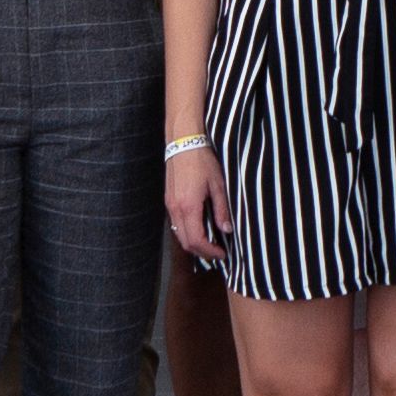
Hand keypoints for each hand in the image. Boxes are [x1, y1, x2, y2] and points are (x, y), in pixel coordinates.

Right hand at [165, 141, 233, 265]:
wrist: (183, 141)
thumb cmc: (202, 160)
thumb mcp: (218, 184)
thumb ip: (222, 209)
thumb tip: (226, 229)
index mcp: (188, 206)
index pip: (196, 240)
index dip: (209, 251)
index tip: (222, 254)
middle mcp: (175, 209)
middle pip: (185, 241)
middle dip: (201, 251)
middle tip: (217, 252)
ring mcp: (169, 204)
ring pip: (178, 233)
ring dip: (193, 242)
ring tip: (210, 242)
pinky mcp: (168, 199)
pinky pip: (175, 223)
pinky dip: (187, 231)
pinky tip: (200, 227)